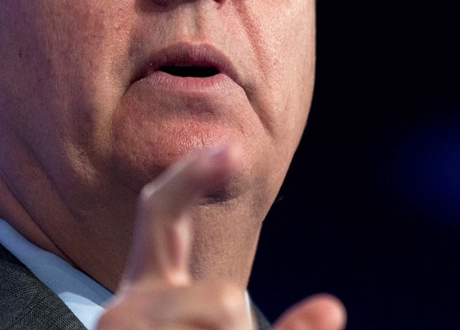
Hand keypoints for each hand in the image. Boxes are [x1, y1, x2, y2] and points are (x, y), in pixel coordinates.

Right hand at [97, 145, 345, 329]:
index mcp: (147, 289)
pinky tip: (266, 322)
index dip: (192, 176)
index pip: (160, 214)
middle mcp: (126, 309)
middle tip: (231, 328)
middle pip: (220, 300)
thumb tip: (333, 308)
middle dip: (239, 326)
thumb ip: (279, 329)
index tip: (235, 148)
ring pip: (227, 318)